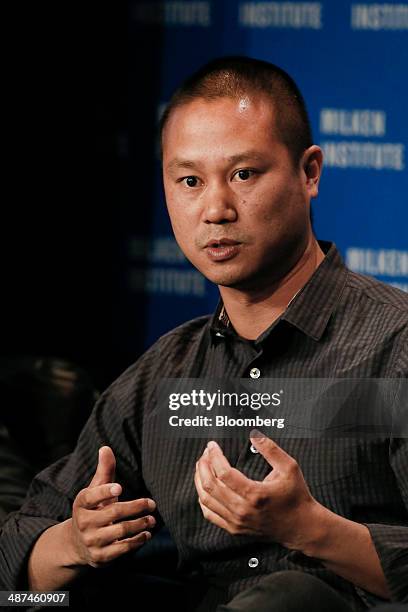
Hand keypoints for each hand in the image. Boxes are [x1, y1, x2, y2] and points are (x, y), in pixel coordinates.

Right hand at [70, 446, 155, 567]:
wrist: (77, 543)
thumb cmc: (93, 509)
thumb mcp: (95, 489)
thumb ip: (104, 471)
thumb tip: (106, 448)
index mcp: (81, 503)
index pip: (91, 496)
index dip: (105, 492)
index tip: (120, 488)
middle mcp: (84, 523)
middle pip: (113, 513)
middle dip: (135, 507)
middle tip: (152, 503)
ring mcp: (91, 541)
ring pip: (120, 531)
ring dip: (140, 524)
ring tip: (152, 519)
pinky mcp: (100, 557)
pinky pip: (122, 549)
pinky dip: (137, 541)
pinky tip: (146, 534)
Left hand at [194, 433, 318, 550]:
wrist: (301, 526)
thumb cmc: (296, 496)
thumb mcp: (289, 468)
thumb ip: (271, 449)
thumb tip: (254, 434)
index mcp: (255, 494)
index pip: (224, 473)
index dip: (214, 456)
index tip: (212, 446)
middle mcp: (243, 510)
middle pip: (210, 485)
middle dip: (203, 465)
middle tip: (205, 453)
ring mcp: (237, 522)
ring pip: (206, 500)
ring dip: (200, 480)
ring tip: (202, 466)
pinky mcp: (234, 529)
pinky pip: (209, 513)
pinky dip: (202, 498)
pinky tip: (204, 486)